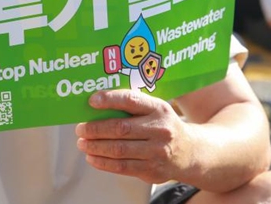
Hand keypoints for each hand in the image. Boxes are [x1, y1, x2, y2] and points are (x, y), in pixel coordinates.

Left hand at [75, 90, 192, 184]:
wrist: (190, 152)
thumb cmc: (163, 125)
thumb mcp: (156, 109)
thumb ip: (132, 106)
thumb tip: (96, 105)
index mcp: (158, 108)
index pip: (131, 100)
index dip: (110, 100)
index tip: (91, 101)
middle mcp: (159, 129)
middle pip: (120, 129)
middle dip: (95, 129)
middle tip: (80, 128)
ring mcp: (156, 151)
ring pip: (119, 150)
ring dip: (95, 147)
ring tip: (82, 143)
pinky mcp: (152, 170)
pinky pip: (122, 167)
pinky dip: (103, 163)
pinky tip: (92, 157)